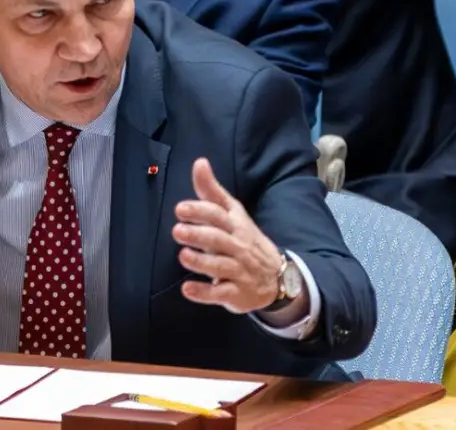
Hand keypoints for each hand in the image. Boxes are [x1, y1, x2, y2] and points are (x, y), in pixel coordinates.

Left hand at [172, 158, 285, 314]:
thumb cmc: (245, 240)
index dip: (200, 211)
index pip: (218, 215)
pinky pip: (219, 294)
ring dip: (201, 262)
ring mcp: (238, 271)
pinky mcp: (236, 293)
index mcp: (235, 225)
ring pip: (219, 266)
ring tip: (183, 256)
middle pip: (218, 239)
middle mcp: (238, 247)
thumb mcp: (232, 214)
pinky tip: (187, 290)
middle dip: (198, 235)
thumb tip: (199, 162)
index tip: (180, 209)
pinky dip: (204, 293)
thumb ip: (212, 191)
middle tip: (177, 231)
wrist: (278, 277)